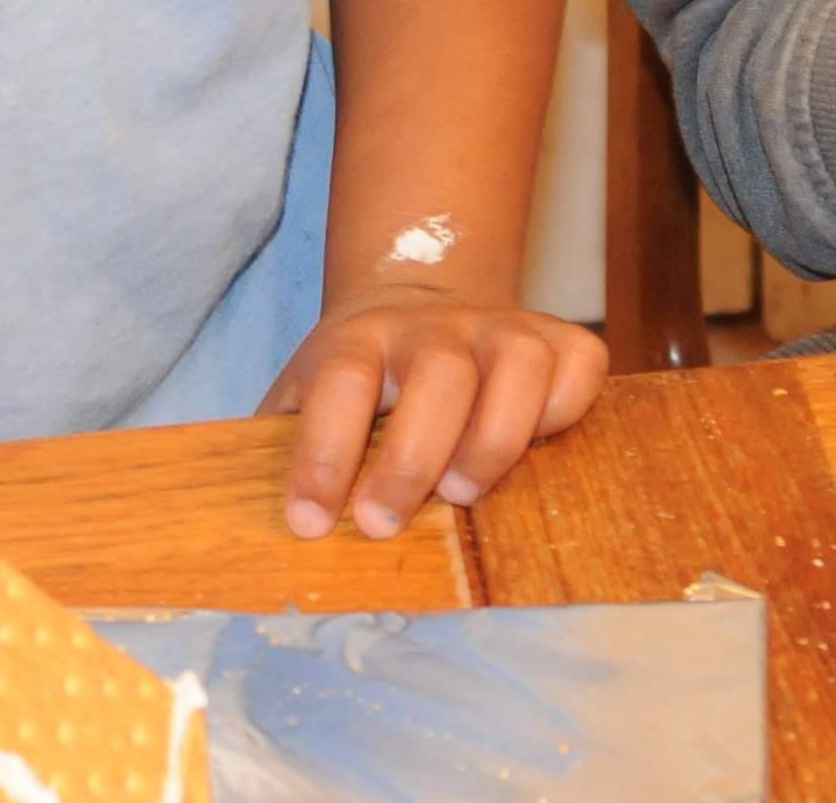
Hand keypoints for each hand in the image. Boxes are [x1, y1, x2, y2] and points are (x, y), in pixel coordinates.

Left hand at [257, 285, 603, 540]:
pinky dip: (564, 409)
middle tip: (384, 521)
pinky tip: (536, 449)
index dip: (322, 454)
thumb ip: (279, 452)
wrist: (419, 301)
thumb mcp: (300, 401)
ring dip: (495, 437)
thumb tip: (256, 534)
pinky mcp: (556, 336)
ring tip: (464, 491)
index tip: (308, 524)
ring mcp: (498, 326)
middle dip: (414, 457)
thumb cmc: (355, 383)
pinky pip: (578, 364)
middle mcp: (429, 327)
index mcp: (356, 341)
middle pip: (438, 372)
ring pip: (518, 361)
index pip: (338, 382)